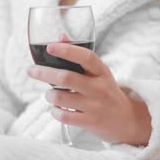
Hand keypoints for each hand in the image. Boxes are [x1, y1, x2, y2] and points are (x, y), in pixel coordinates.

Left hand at [27, 42, 150, 145]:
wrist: (128, 120)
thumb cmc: (108, 93)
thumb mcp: (100, 74)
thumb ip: (80, 57)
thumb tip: (60, 37)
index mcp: (103, 73)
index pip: (86, 57)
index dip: (68, 50)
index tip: (51, 47)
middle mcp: (99, 88)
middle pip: (66, 78)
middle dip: (44, 73)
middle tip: (32, 70)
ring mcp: (95, 106)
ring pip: (60, 97)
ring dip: (49, 95)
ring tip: (51, 94)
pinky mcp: (89, 122)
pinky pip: (63, 115)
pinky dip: (54, 111)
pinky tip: (57, 108)